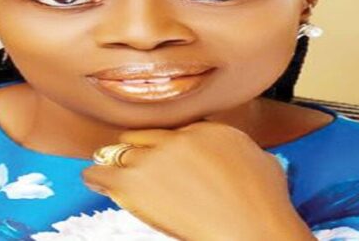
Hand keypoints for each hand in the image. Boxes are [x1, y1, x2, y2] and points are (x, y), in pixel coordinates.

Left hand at [81, 120, 314, 240]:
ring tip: (109, 168)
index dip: (166, 146)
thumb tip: (238, 153)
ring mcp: (155, 158)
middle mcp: (179, 137)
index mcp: (209, 130)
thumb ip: (237, 149)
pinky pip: (102, 172)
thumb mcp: (260, 160)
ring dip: (117, 162)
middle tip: (135, 162)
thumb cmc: (265, 205)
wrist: (253, 229)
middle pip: (145, 135)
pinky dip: (96, 176)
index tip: (163, 156)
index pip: (175, 130)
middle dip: (140, 149)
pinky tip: (93, 178)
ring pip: (122, 152)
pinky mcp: (135, 182)